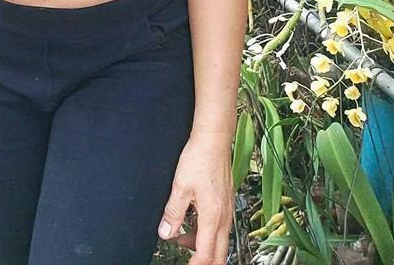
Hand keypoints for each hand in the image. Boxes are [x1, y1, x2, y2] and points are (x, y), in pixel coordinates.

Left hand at [157, 133, 233, 264]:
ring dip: (204, 247)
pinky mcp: (226, 202)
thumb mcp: (180, 187)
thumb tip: (166, 233)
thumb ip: (173, 213)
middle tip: (190, 261)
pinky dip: (208, 233)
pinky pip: (220, 227)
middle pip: (219, 254)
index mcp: (212, 217)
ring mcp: (227, 210)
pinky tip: (194, 223)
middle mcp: (223, 217)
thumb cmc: (199, 159)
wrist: (213, 141)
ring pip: (220, 241)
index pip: (206, 254)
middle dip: (205, 262)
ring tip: (183, 240)